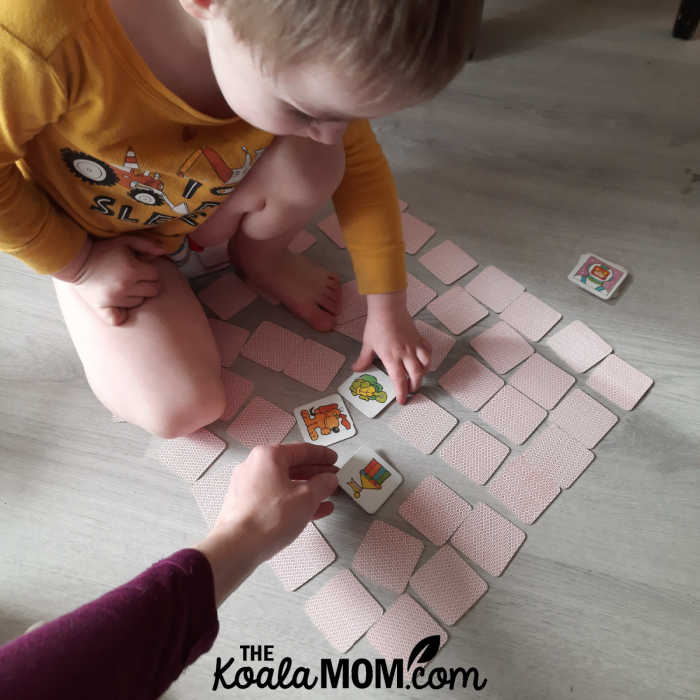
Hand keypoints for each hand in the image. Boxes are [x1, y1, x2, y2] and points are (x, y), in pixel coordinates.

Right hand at [67, 236, 165, 325]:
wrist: (76, 261)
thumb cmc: (103, 249)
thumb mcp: (125, 241)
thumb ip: (147, 244)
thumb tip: (164, 251)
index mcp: (133, 270)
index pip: (156, 275)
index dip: (149, 269)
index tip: (140, 266)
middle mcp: (125, 286)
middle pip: (153, 290)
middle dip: (147, 283)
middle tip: (135, 276)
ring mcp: (115, 299)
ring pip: (140, 302)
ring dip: (136, 294)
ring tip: (123, 284)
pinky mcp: (104, 307)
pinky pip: (120, 318)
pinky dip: (122, 314)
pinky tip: (120, 305)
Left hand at [197, 443, 337, 604]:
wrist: (237, 546)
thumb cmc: (270, 516)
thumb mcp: (307, 498)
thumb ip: (323, 484)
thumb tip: (329, 479)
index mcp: (268, 456)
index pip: (302, 450)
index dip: (322, 455)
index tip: (334, 459)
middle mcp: (255, 466)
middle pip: (292, 466)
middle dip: (315, 473)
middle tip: (332, 478)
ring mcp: (248, 486)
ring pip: (284, 483)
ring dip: (307, 489)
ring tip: (326, 496)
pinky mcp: (246, 504)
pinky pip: (275, 497)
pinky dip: (293, 501)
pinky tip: (312, 511)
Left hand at [353, 290, 431, 403]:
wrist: (388, 308)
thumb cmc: (376, 325)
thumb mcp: (368, 344)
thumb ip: (364, 359)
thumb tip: (356, 370)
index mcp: (391, 357)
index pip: (398, 380)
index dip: (402, 392)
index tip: (402, 401)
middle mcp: (405, 354)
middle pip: (415, 375)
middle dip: (414, 386)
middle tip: (411, 390)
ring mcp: (414, 346)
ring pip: (425, 365)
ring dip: (423, 374)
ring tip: (418, 377)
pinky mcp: (419, 338)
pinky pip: (428, 351)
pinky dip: (428, 359)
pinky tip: (424, 361)